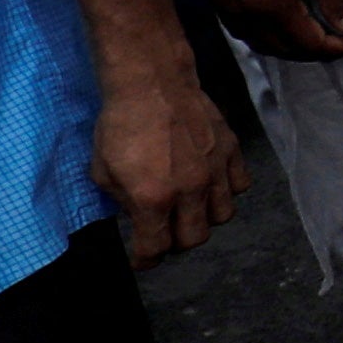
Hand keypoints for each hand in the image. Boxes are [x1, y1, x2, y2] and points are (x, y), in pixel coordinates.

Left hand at [89, 47, 247, 264]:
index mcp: (152, 198)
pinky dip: (226, 190)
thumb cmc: (120, 125)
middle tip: (164, 230)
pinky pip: (239, 186)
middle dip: (176, 241)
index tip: (142, 258)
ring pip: (222, 216)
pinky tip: (210, 182)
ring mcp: (214, 170)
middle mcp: (189, 190)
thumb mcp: (103, 170)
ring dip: (204, 218)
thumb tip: (137, 215)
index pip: (155, 248)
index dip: (145, 259)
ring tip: (190, 207)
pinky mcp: (230, 151)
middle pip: (194, 239)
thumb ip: (123, 201)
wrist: (150, 83)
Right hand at [204, 0, 342, 60]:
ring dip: (289, 47)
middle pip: (284, 49)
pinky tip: (278, 27)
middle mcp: (248, 17)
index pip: (309, 44)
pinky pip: (243, 32)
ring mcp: (229, 10)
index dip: (336, 48)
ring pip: (261, 44)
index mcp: (273, 8)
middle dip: (314, 52)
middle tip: (338, 43)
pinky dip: (265, 37)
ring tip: (311, 38)